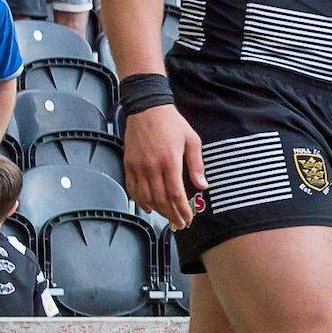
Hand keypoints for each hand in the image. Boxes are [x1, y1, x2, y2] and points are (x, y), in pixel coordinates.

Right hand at [122, 102, 207, 227]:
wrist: (147, 108)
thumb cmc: (173, 123)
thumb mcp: (192, 140)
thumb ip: (196, 165)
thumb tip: (203, 186)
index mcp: (170, 161)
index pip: (175, 193)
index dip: (181, 209)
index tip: (188, 218)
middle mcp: (152, 167)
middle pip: (160, 199)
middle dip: (171, 214)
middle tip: (180, 223)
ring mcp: (138, 166)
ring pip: (145, 196)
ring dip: (156, 210)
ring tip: (167, 217)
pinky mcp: (128, 164)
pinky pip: (132, 188)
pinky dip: (139, 200)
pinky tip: (147, 207)